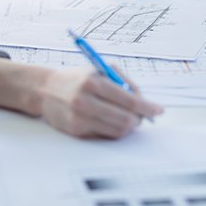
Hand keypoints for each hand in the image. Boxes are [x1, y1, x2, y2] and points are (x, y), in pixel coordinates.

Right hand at [37, 66, 163, 138]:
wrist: (46, 90)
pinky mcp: (76, 130)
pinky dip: (115, 130)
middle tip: (143, 116)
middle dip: (140, 119)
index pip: (129, 99)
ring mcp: (80, 117)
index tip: (159, 110)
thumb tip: (144, 101)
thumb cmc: (78, 79)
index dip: (147, 107)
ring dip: (129, 126)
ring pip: (118, 130)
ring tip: (130, 119)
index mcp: (93, 81)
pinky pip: (105, 134)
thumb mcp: (99, 70)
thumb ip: (123, 82)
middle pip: (126, 119)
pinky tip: (113, 121)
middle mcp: (85, 100)